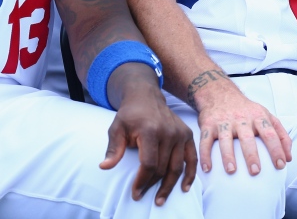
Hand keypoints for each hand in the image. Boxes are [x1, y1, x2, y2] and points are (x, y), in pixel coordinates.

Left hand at [101, 83, 196, 206]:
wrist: (146, 97)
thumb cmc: (130, 115)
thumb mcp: (116, 128)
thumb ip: (113, 148)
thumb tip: (104, 166)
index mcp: (150, 130)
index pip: (149, 163)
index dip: (142, 181)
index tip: (135, 192)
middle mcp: (169, 132)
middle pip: (162, 168)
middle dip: (151, 185)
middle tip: (142, 196)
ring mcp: (180, 133)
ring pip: (176, 167)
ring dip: (169, 186)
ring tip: (160, 199)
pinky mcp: (187, 135)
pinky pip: (192, 159)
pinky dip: (189, 175)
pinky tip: (184, 188)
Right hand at [194, 82, 291, 176]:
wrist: (219, 93)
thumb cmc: (247, 111)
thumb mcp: (266, 116)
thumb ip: (280, 134)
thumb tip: (288, 157)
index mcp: (258, 117)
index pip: (270, 133)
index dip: (276, 149)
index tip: (281, 165)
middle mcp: (241, 119)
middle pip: (247, 137)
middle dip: (252, 155)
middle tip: (255, 171)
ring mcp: (223, 121)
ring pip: (225, 139)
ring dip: (228, 156)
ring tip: (231, 171)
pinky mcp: (208, 125)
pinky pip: (205, 141)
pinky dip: (205, 155)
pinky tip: (207, 168)